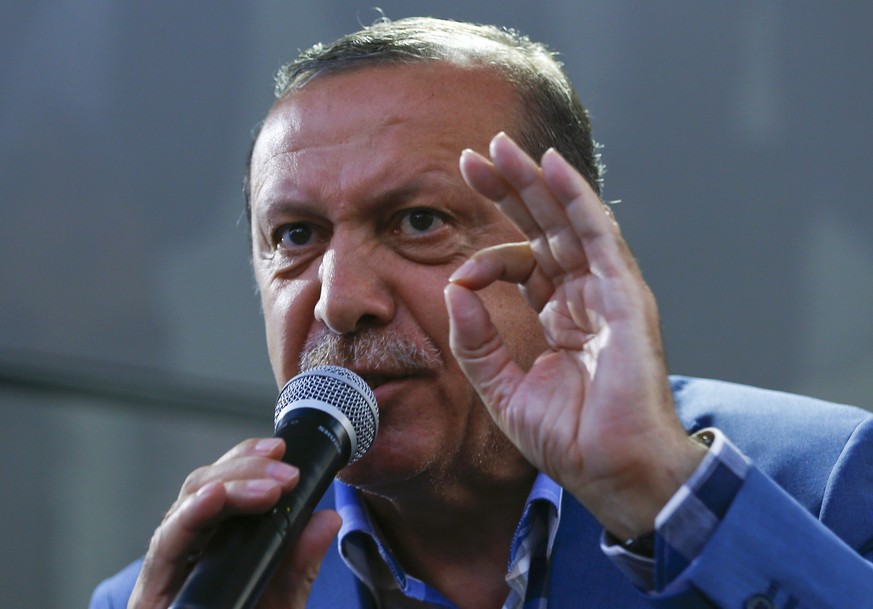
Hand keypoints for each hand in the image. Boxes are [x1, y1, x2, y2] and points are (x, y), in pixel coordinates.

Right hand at [128, 438, 340, 608]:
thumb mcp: (279, 602)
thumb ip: (299, 565)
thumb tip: (327, 520)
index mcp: (216, 545)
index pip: (226, 485)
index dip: (249, 460)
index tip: (283, 450)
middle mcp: (187, 550)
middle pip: (205, 484)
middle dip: (247, 468)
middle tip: (287, 472)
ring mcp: (166, 569)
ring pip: (187, 503)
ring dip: (230, 485)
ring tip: (269, 486)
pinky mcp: (151, 593)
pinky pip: (167, 543)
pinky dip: (191, 515)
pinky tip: (214, 499)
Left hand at [445, 133, 704, 537]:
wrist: (611, 470)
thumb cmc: (569, 437)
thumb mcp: (502, 388)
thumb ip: (475, 342)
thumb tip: (454, 289)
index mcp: (559, 315)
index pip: (522, 263)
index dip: (486, 256)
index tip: (459, 275)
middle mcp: (584, 295)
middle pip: (543, 228)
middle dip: (510, 191)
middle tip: (475, 157)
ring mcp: (607, 291)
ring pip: (570, 220)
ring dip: (537, 181)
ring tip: (503, 147)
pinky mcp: (626, 295)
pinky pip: (599, 235)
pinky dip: (575, 197)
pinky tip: (549, 166)